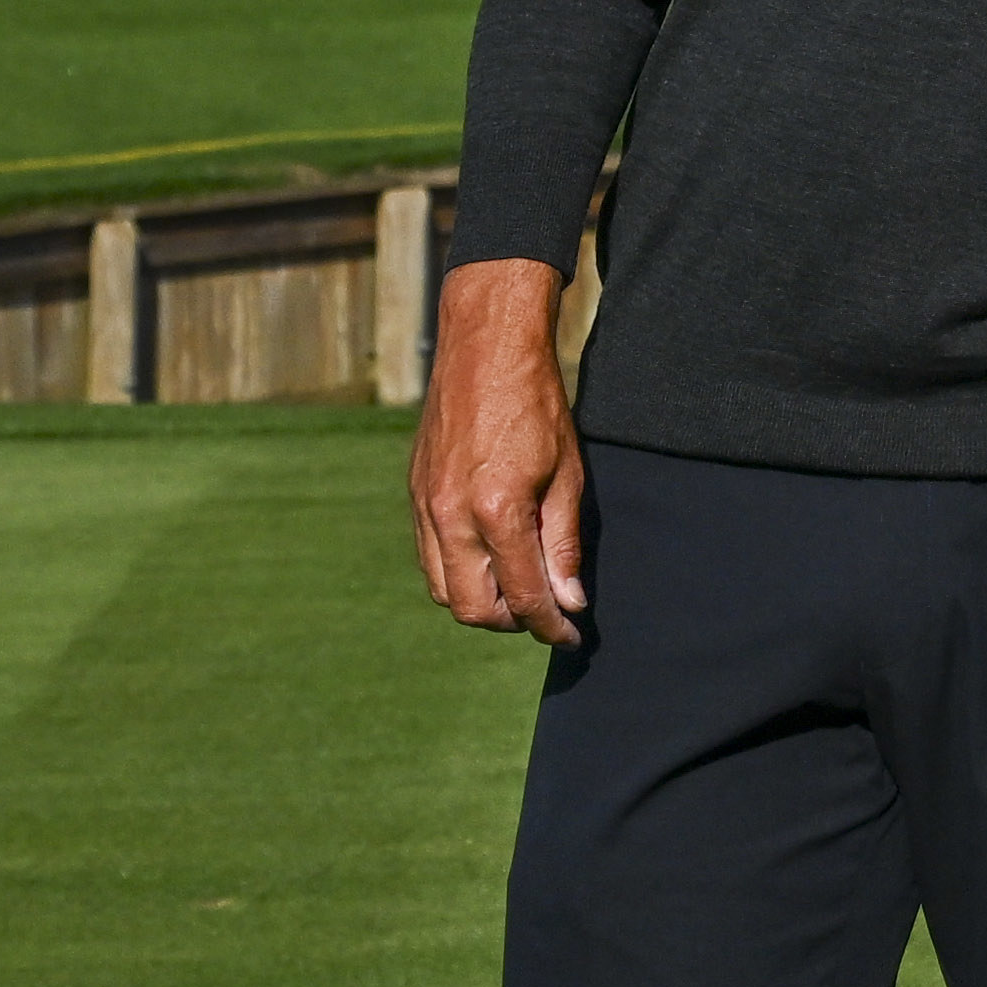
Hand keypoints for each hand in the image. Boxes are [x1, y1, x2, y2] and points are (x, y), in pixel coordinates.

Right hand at [408, 257, 590, 643]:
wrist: (485, 349)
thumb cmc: (537, 406)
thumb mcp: (567, 474)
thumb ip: (563, 543)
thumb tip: (568, 602)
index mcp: (496, 511)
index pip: (524, 594)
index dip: (550, 625)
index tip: (571, 636)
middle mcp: (451, 517)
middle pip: (474, 608)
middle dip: (512, 621)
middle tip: (545, 612)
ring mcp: (426, 508)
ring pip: (444, 590)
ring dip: (482, 602)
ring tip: (519, 589)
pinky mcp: (415, 496)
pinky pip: (430, 559)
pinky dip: (458, 574)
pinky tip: (489, 560)